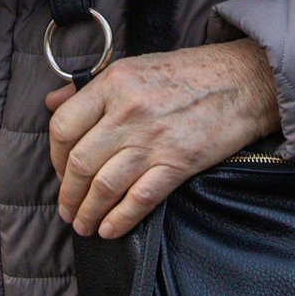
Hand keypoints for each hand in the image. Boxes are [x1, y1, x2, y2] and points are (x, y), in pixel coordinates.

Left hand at [46, 40, 279, 238]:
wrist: (242, 80)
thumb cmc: (188, 72)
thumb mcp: (133, 66)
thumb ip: (89, 87)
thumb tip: (53, 103)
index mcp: (113, 83)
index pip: (64, 126)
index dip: (55, 156)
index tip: (59, 171)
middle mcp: (128, 111)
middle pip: (81, 162)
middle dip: (68, 193)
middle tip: (67, 209)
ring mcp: (153, 139)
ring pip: (105, 185)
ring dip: (88, 211)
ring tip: (83, 224)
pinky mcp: (178, 162)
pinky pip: (139, 198)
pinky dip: (120, 219)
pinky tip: (110, 229)